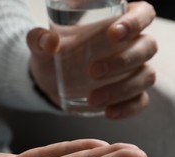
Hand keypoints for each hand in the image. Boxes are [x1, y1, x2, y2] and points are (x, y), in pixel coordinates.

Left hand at [27, 1, 156, 118]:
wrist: (49, 80)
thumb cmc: (51, 53)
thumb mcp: (41, 44)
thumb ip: (39, 39)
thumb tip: (48, 42)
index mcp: (117, 21)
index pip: (141, 13)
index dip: (135, 21)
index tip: (113, 34)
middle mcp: (131, 44)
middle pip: (147, 47)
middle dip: (123, 61)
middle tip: (93, 72)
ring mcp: (132, 70)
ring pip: (146, 76)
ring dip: (123, 89)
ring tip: (93, 99)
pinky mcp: (128, 94)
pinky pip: (139, 101)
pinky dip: (128, 108)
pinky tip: (109, 113)